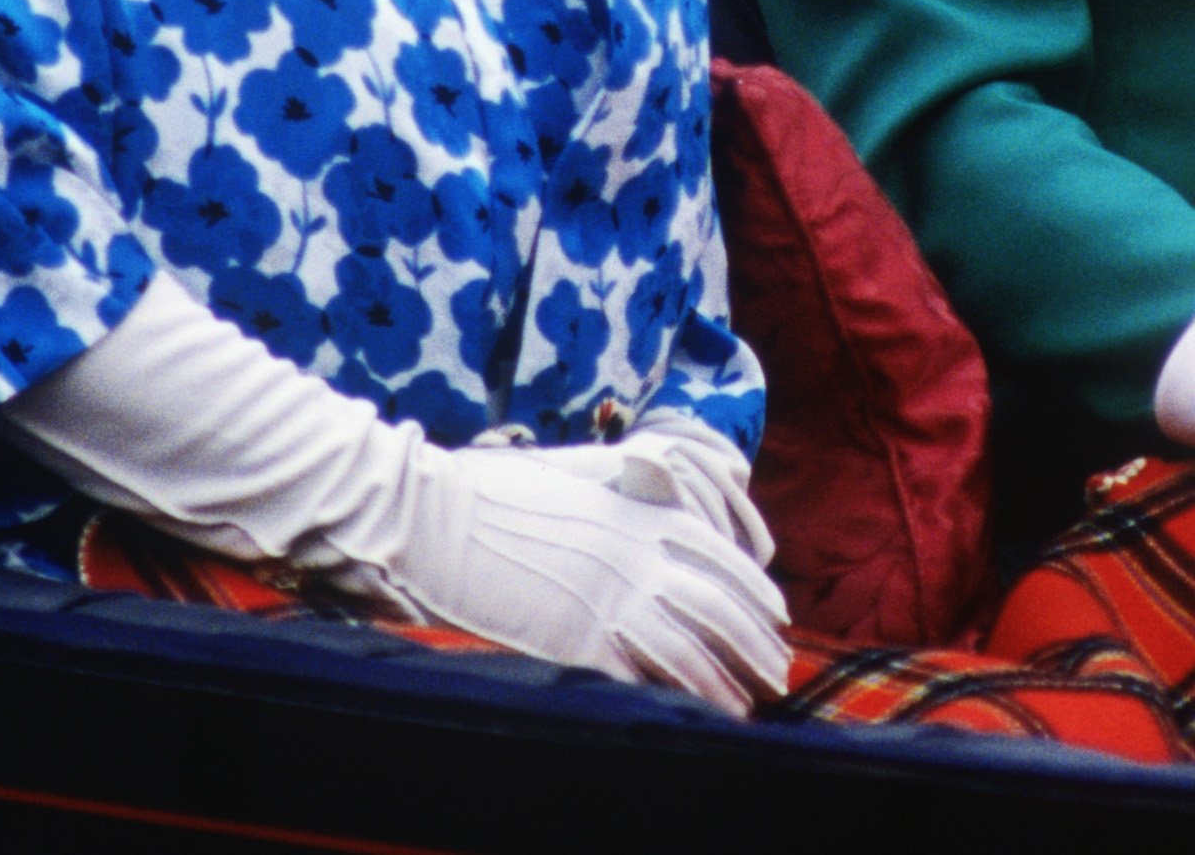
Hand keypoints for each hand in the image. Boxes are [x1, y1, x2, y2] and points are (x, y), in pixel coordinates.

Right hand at [0, 286, 787, 707]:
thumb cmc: (486, 491)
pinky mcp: (574, 634)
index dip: (754, 591)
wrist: (420, 514)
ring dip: (729, 677)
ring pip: (693, 645)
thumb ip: (623, 496)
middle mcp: (635, 547)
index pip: (722, 553)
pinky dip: (679, 698)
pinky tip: (696, 717)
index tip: (772, 615)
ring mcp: (607, 592)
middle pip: (721, 603)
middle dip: (755, 640)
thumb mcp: (569, 478)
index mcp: (638, 505)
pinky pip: (643, 675)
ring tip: (748, 701)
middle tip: (774, 668)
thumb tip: (665, 506)